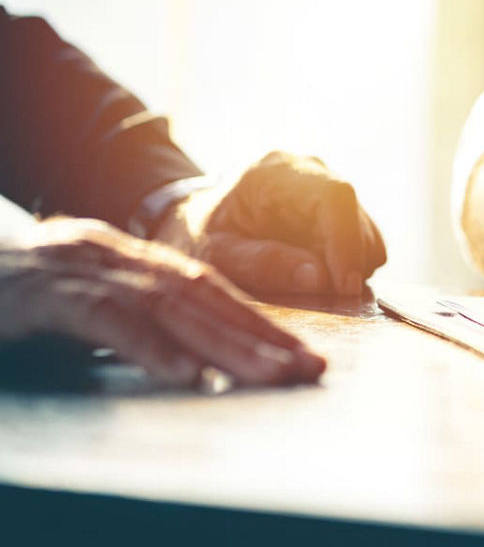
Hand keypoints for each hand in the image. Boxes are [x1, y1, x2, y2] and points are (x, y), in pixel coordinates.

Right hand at [0, 218, 324, 386]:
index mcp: (132, 257)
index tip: (304, 355)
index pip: (211, 290)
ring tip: (269, 375)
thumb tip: (197, 351)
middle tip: (308, 369)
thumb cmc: (23, 290)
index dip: (260, 323)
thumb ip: (138, 315)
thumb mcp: (86, 296)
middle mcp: (117, 256)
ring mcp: (84, 270)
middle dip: (261, 337)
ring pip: (170, 308)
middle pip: (204, 298)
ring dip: (226, 345)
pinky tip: (190, 375)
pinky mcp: (48, 296)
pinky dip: (153, 348)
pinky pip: (109, 322)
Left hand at [161, 152, 385, 295]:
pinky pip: (363, 241)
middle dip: (348, 263)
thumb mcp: (212, 254)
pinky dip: (348, 265)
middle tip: (323, 298)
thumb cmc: (194, 235)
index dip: (347, 242)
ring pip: (367, 232)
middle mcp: (310, 170)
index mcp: (275, 172)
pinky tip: (315, 274)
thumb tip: (320, 278)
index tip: (345, 287)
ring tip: (309, 285)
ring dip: (350, 267)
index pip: (334, 196)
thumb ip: (260, 264)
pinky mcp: (337, 209)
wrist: (192, 218)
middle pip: (356, 217)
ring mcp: (327, 187)